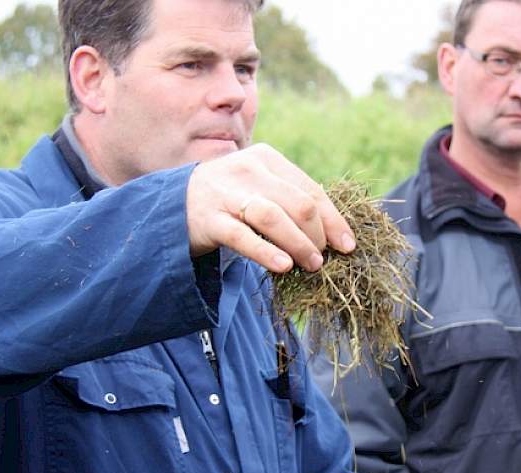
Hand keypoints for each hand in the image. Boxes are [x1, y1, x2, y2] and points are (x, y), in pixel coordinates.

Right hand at [186, 143, 355, 272]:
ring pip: (273, 217)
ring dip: (299, 244)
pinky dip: (266, 251)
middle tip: (322, 259)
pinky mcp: (209, 218)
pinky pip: (242, 236)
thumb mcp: (260, 187)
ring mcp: (226, 193)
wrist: (172, 204)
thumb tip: (334, 231)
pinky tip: (283, 266)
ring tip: (312, 265)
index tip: (348, 245)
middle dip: (318, 235)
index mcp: (267, 158)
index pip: (311, 190)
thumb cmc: (230, 199)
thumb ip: (290, 198)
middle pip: (298, 203)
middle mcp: (248, 169)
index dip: (334, 220)